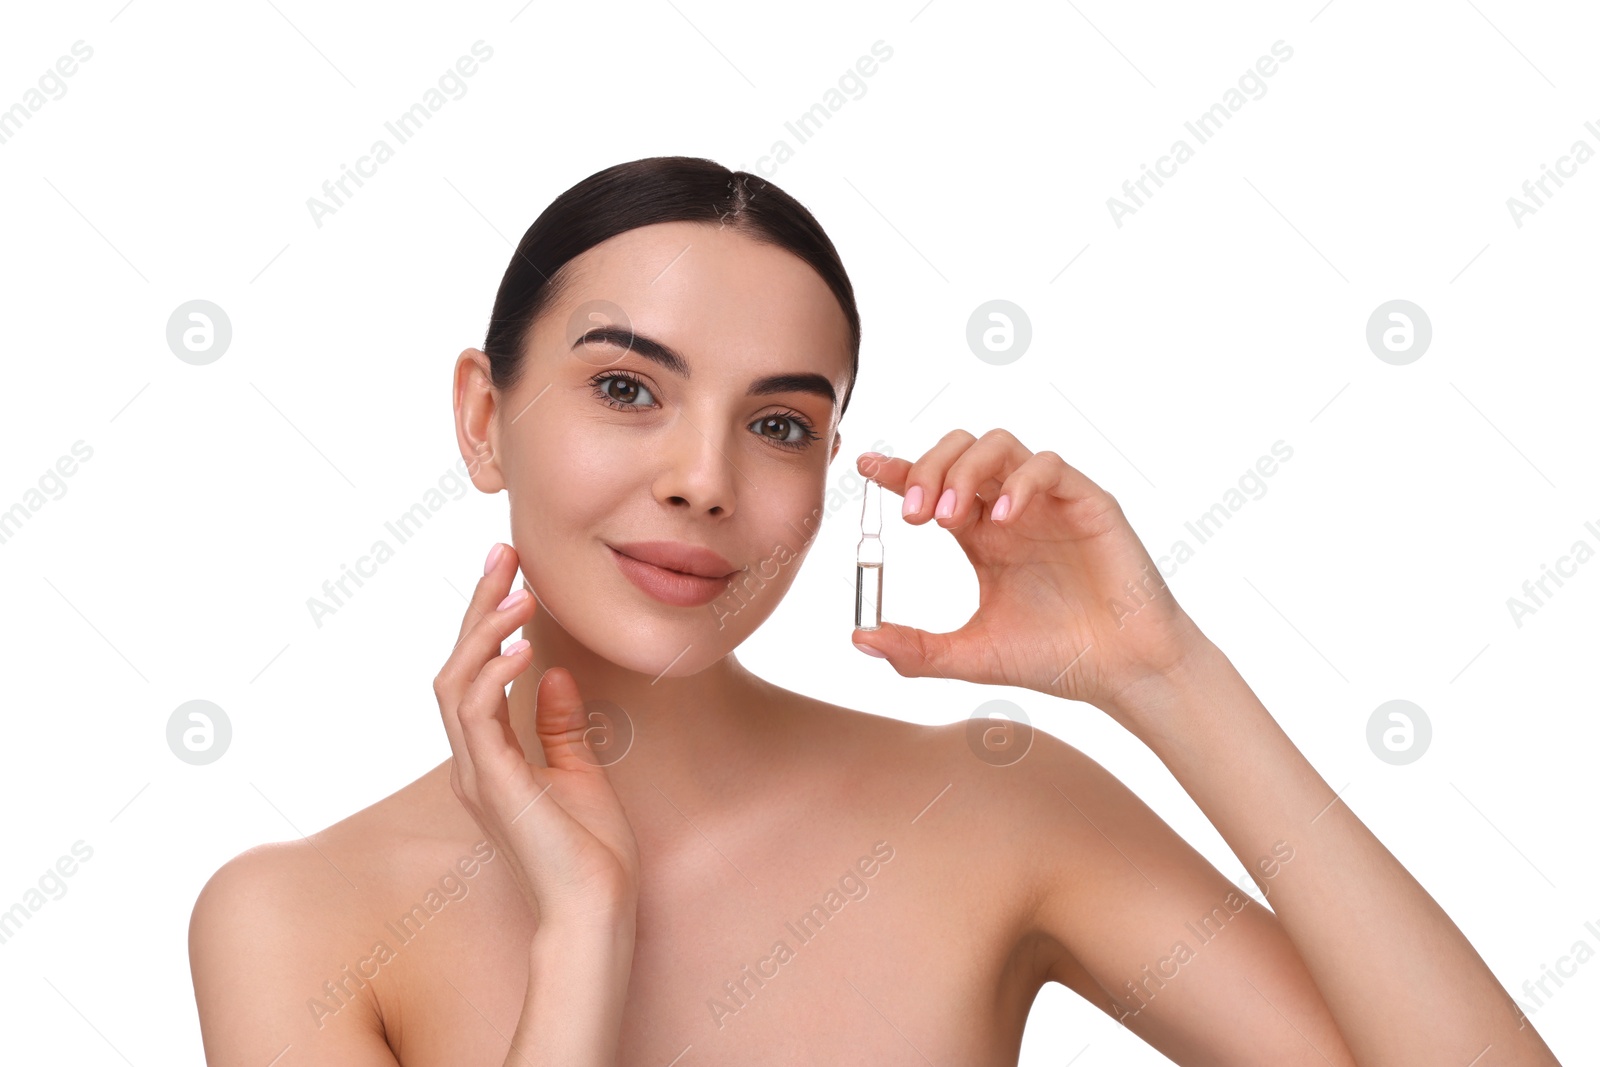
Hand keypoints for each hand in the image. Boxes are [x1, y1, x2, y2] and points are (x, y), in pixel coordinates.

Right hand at [434, 543, 641, 930]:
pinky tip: (520, 647)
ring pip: (454, 684)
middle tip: (503, 552)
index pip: (477, 674)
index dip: (489, 621)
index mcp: (491, 759)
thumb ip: (561, 725)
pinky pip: (475, 717)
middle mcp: (473, 762)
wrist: (596, 908)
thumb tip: (552, 674)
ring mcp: (476, 773)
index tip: (514, 572)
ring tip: (520, 591)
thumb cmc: (592, 853)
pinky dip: (491, 675)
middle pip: (456, 666)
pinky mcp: (492, 785)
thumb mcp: (580, 772)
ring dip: (483, 631)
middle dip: (478, 606)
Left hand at [851, 429, 1209, 713]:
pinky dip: (1020, 482)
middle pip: (959, 452)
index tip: (867, 468)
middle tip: (914, 516)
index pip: (933, 484)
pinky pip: (1049, 466)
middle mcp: (1010, 510)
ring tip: (949, 516)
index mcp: (981, 535)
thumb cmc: (1055, 659)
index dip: (900, 470)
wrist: (1122, 673)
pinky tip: (1003, 518)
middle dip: (928, 470)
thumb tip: (858, 639)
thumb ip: (916, 649)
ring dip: (965, 470)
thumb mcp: (971, 655)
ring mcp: (1048, 502)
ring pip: (999, 446)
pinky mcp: (1087, 502)